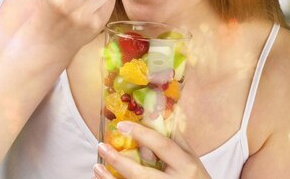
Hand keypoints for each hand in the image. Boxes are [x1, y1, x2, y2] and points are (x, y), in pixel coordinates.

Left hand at [93, 121, 210, 178]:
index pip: (163, 147)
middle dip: (120, 161)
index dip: (143, 134)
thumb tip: (160, 116)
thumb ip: (177, 141)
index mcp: (187, 166)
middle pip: (143, 174)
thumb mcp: (192, 160)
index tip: (123, 126)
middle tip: (103, 146)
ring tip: (97, 167)